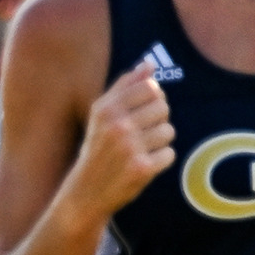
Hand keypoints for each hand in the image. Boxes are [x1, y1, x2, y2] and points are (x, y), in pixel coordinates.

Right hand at [68, 60, 174, 219]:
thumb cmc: (97, 148)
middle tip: (141, 133)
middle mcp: (117, 125)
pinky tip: (143, 164)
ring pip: (168, 131)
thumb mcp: (102, 114)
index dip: (152, 98)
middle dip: (157, 120)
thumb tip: (149, 63)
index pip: (150, 87)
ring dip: (159, 141)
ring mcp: (130, 147)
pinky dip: (160, 160)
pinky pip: (169, 154)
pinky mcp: (142, 168)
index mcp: (105, 108)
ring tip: (141, 149)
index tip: (142, 110)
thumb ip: (125, 86)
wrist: (85, 191)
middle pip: (163, 107)